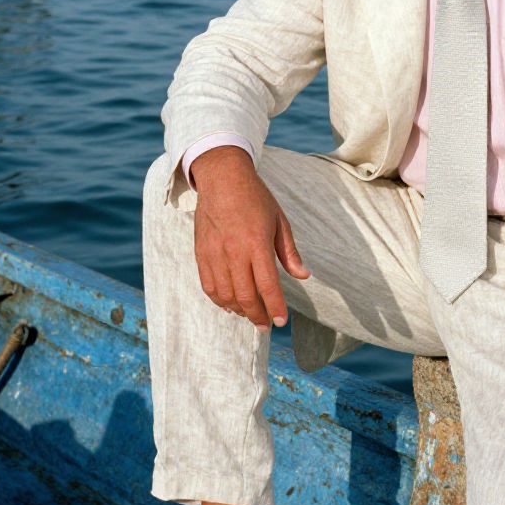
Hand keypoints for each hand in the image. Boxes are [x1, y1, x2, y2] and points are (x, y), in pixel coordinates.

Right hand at [191, 147, 309, 327]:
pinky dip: (219, 300)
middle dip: (258, 316)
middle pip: (245, 296)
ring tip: (251, 315)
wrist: (222, 179)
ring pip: (225, 295)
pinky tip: (230, 305)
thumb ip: (289, 252)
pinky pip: (208, 286)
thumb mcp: (279, 221)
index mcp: (257, 243)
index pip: (267, 285)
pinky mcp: (201, 253)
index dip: (275, 307)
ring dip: (239, 311)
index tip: (280, 322)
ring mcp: (215, 254)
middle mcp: (234, 252)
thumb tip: (303, 275)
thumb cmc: (255, 198)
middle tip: (266, 325)